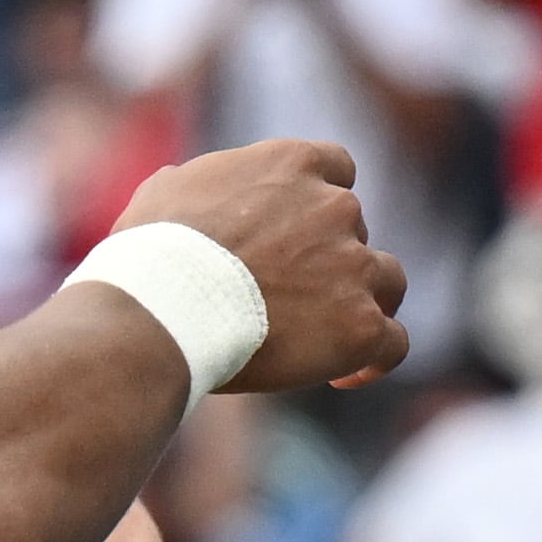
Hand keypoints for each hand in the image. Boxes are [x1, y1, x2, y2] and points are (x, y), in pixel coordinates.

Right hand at [113, 140, 408, 394]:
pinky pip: (392, 342)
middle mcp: (335, 207)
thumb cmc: (149, 256)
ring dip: (363, 302)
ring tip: (327, 335)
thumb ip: (197, 186)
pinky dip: (374, 358)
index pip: (336, 169)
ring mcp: (354, 265)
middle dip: (328, 259)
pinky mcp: (360, 324)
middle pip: (355, 230)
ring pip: (387, 280)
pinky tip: (345, 376)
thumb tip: (180, 184)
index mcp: (292, 165)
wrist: (158, 312)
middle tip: (286, 298)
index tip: (300, 230)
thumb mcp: (164, 195)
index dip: (320, 201)